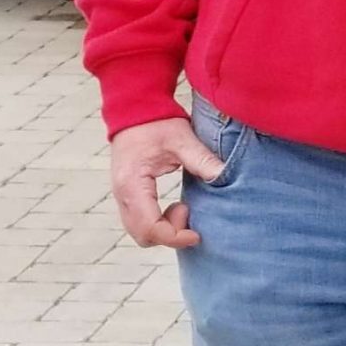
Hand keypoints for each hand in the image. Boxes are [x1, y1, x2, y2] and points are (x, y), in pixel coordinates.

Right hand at [108, 116, 226, 248]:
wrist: (134, 108)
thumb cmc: (156, 122)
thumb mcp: (182, 139)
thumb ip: (202, 159)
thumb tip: (224, 176)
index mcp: (133, 183)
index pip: (151, 227)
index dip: (176, 237)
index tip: (197, 234)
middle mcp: (122, 195)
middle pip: (142, 236)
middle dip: (170, 234)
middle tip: (188, 210)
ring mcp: (121, 196)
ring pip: (139, 232)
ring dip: (163, 229)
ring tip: (182, 206)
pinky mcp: (125, 195)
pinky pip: (138, 222)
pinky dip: (157, 223)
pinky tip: (173, 205)